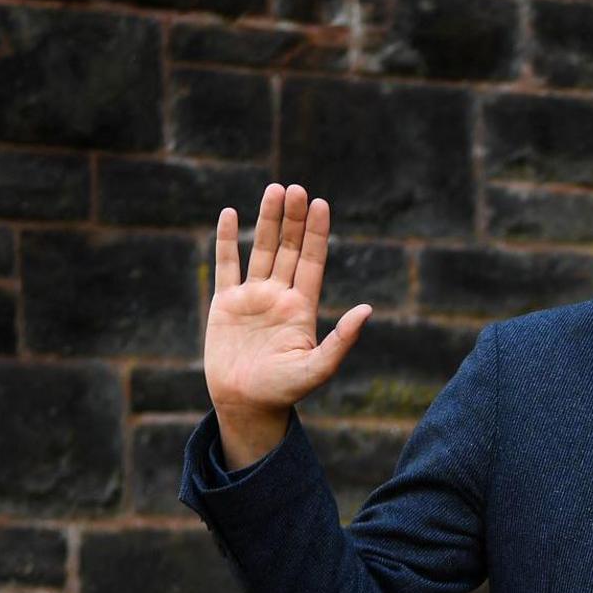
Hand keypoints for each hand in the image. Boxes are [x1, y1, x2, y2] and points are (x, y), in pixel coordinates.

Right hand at [206, 183, 373, 466]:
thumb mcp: (318, 367)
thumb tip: (367, 310)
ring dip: (266, 221)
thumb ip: (341, 339)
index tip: (321, 204)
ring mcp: (252, 297)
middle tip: (296, 188)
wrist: (247, 404)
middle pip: (287, 249)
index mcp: (302, 307)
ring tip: (274, 190)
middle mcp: (279, 296)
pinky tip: (229, 214)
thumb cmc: (285, 391)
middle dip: (292, 219)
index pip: (312, 261)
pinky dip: (226, 240)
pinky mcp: (225, 303)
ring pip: (260, 250)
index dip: (316, 233)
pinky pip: (225, 265)